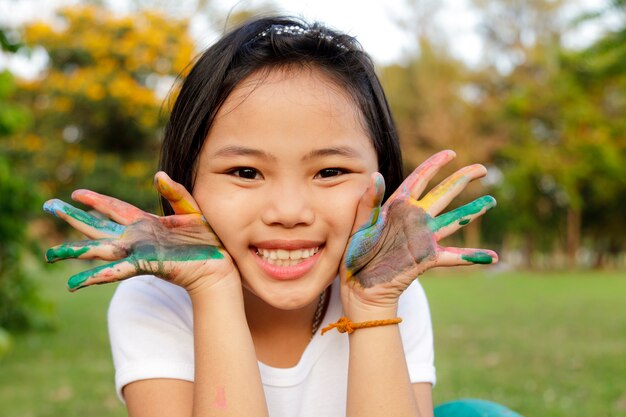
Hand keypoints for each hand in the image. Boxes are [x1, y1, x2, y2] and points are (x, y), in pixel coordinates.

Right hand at [44, 172, 237, 293]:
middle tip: (48, 207)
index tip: (75, 194)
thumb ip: (175, 192)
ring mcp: (138, 252)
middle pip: (98, 226)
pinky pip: (117, 271)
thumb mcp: (192, 208)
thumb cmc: (208, 237)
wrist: (219, 263)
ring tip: (51, 254)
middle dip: (73, 218)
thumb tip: (158, 175)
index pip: (115, 208)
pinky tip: (75, 284)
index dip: (96, 201)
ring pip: (100, 250)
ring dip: (75, 251)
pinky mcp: (145, 266)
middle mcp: (137, 237)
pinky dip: (97, 277)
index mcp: (147, 222)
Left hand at [341, 150, 497, 308]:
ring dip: (473, 210)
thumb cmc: (354, 253)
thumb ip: (368, 202)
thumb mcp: (358, 225)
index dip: (435, 165)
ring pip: (454, 219)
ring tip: (491, 201)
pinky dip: (473, 257)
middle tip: (482, 168)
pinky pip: (454, 257)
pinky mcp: (426, 258)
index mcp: (396, 206)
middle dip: (462, 179)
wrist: (358, 285)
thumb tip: (375, 176)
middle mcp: (414, 219)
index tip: (451, 153)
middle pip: (443, 193)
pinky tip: (492, 257)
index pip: (419, 179)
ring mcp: (422, 238)